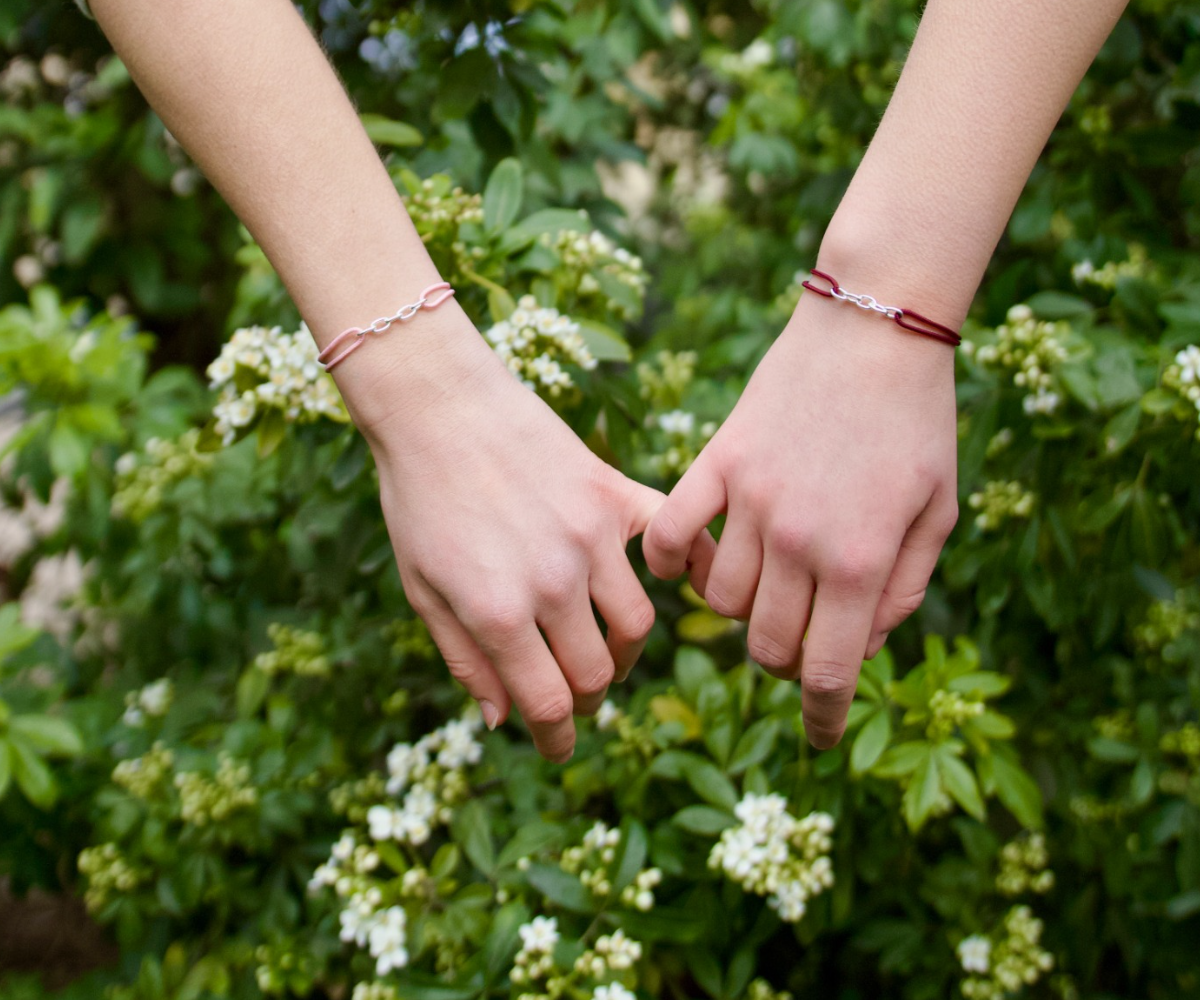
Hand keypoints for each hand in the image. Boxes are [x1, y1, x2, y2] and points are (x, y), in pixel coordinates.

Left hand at [345, 308, 691, 762]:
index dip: (555, 736)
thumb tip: (505, 720)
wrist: (438, 407)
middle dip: (586, 697)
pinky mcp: (614, 495)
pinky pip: (673, 541)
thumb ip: (466, 659)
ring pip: (636, 624)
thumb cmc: (418, 500)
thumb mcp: (421, 589)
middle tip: (573, 694)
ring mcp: (591, 537)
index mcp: (498, 613)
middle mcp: (553, 582)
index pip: (548, 703)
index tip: (557, 744)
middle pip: (598, 672)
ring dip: (621, 649)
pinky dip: (687, 566)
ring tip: (601, 646)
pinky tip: (678, 583)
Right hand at [644, 294, 958, 748]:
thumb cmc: (919, 423)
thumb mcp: (938, 512)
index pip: (827, 670)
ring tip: (767, 586)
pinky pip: (669, 535)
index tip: (820, 739)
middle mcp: (799, 540)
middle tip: (803, 640)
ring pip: (721, 601)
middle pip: (768, 645)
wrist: (874, 330)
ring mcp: (750, 502)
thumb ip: (904, 590)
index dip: (821, 717)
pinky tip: (692, 564)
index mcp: (859, 559)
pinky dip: (669, 563)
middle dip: (787, 662)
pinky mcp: (717, 465)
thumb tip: (860, 644)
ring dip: (745, 611)